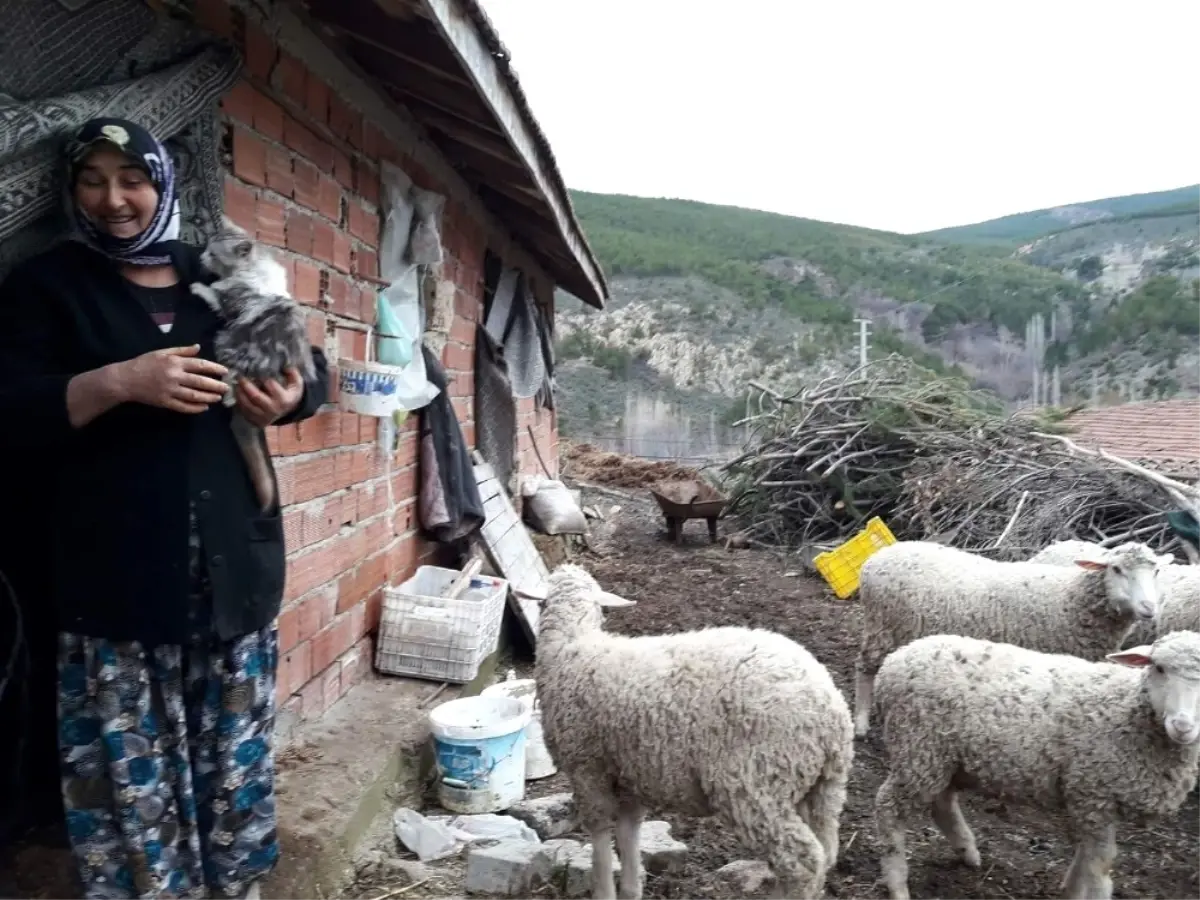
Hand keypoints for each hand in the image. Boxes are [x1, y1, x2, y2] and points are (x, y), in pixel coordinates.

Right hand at [114, 345, 228, 413]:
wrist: (125, 379)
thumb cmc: (144, 363)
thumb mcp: (162, 352)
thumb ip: (182, 351)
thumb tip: (199, 347)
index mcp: (174, 362)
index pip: (200, 365)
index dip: (215, 369)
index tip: (225, 372)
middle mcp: (174, 376)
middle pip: (200, 382)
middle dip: (216, 385)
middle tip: (227, 388)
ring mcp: (170, 390)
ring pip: (194, 395)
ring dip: (209, 397)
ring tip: (219, 398)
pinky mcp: (165, 402)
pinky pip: (183, 406)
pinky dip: (195, 408)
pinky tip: (204, 407)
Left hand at [235, 367, 304, 427]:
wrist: (288, 411)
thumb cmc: (290, 394)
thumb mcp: (297, 384)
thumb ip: (293, 373)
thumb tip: (285, 365)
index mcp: (283, 400)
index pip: (270, 385)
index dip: (262, 376)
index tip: (255, 369)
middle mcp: (273, 409)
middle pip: (255, 396)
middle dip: (246, 385)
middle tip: (240, 376)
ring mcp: (264, 417)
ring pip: (247, 405)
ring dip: (239, 393)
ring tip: (237, 383)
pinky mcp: (256, 421)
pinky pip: (244, 411)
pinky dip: (239, 402)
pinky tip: (238, 393)